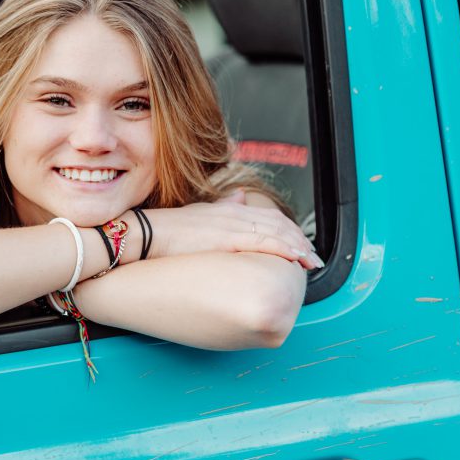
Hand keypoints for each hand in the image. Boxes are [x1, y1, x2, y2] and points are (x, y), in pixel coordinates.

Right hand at [142, 195, 322, 269]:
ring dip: (298, 247)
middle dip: (299, 240)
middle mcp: (234, 214)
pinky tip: (296, 258)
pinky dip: (283, 249)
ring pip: (275, 232)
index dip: (288, 230)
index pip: (267, 217)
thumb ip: (221, 207)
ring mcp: (231, 225)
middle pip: (277, 224)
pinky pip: (263, 242)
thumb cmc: (165, 229)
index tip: (301, 244)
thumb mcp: (198, 213)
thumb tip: (238, 197)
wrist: (145, 233)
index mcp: (228, 210)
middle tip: (314, 257)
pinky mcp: (226, 238)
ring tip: (312, 261)